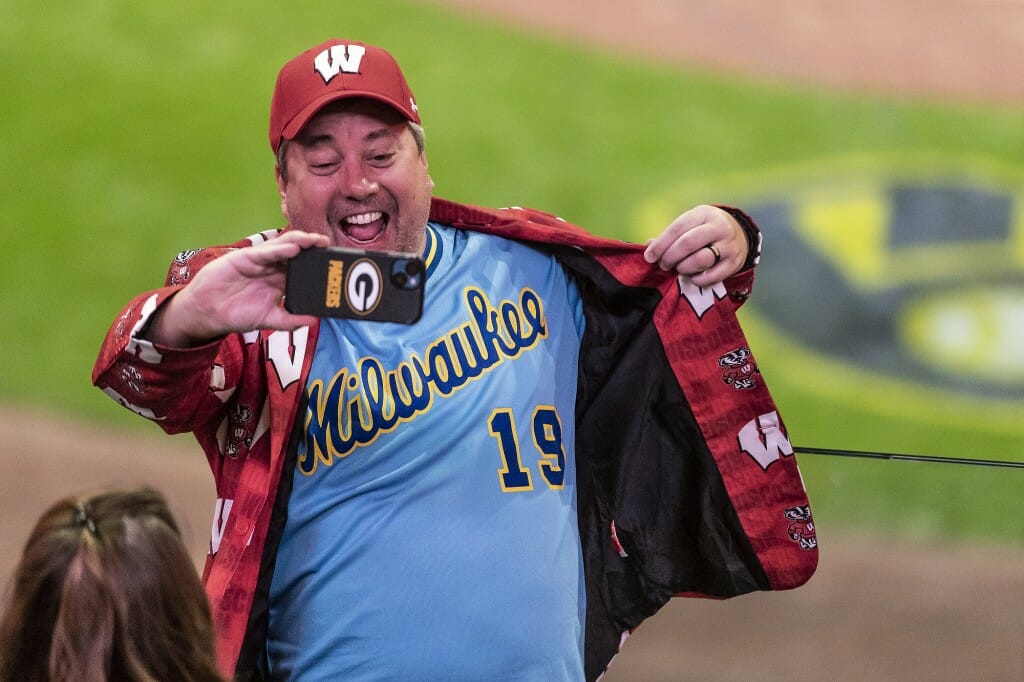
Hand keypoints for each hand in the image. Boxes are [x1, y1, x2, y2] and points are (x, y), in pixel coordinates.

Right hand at [146, 230, 329, 346]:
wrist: (208, 313)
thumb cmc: (238, 313)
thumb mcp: (269, 319)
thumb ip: (291, 320)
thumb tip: (316, 321)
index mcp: (281, 280)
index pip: (305, 268)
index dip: (319, 264)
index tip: (337, 265)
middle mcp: (274, 267)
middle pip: (298, 253)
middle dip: (314, 248)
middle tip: (331, 247)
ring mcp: (261, 261)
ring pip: (284, 246)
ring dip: (301, 242)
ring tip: (317, 241)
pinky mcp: (245, 258)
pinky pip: (265, 251)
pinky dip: (279, 249)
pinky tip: (293, 248)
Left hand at [643, 205, 748, 286]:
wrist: (739, 234)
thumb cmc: (703, 231)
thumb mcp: (689, 226)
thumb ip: (669, 236)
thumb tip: (647, 246)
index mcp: (703, 214)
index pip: (677, 228)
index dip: (660, 244)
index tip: (649, 257)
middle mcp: (718, 227)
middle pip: (688, 244)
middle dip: (670, 257)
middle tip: (664, 265)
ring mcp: (729, 245)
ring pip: (701, 260)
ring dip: (684, 268)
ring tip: (679, 269)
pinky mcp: (734, 263)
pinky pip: (712, 276)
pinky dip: (698, 280)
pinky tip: (692, 277)